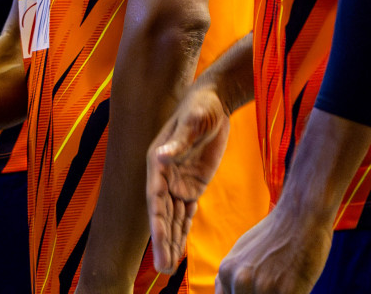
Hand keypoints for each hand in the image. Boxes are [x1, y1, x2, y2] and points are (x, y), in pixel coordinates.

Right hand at [148, 82, 231, 271]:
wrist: (214, 101)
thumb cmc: (201, 106)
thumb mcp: (193, 121)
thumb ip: (179, 140)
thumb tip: (161, 156)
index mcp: (157, 160)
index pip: (155, 198)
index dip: (157, 223)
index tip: (159, 245)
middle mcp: (164, 175)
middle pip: (162, 214)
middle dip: (162, 241)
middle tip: (163, 269)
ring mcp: (178, 181)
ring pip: (173, 218)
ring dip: (171, 242)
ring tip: (168, 269)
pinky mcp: (193, 185)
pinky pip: (186, 213)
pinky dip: (182, 232)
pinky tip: (179, 251)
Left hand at [215, 204, 330, 293]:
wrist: (302, 215)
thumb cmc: (277, 233)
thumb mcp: (244, 251)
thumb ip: (234, 274)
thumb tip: (226, 291)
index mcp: (226, 271)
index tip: (254, 291)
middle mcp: (238, 281)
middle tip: (274, 284)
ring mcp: (261, 288)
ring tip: (286, 283)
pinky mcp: (285, 293)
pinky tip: (297, 286)